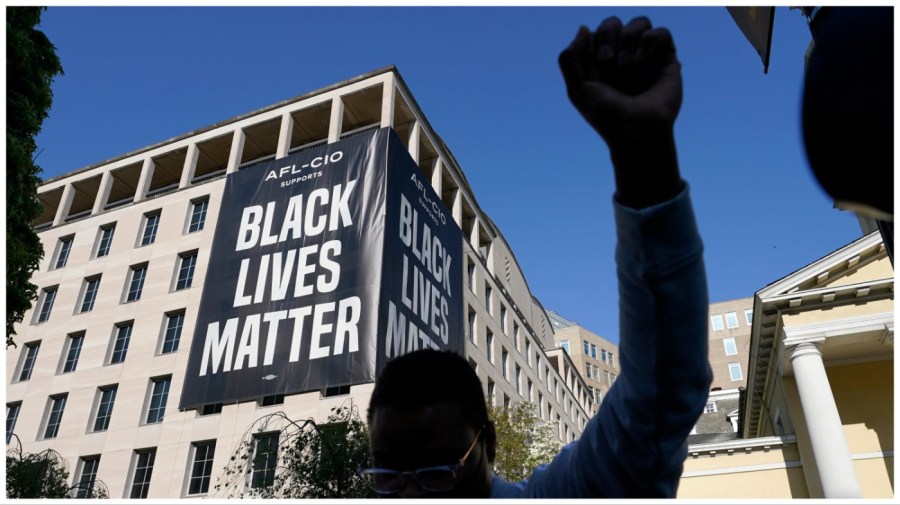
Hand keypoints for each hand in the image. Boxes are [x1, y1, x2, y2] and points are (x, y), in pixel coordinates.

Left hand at [559, 16, 683, 207]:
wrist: (636, 132)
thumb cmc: (606, 116)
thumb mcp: (577, 89)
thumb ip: (569, 59)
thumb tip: (584, 28)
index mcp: (601, 63)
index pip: (595, 33)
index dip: (593, 41)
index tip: (596, 63)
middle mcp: (623, 57)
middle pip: (614, 23)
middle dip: (608, 35)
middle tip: (607, 59)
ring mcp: (645, 57)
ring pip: (639, 23)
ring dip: (629, 37)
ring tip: (627, 64)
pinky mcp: (666, 60)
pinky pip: (660, 33)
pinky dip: (649, 41)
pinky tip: (641, 60)